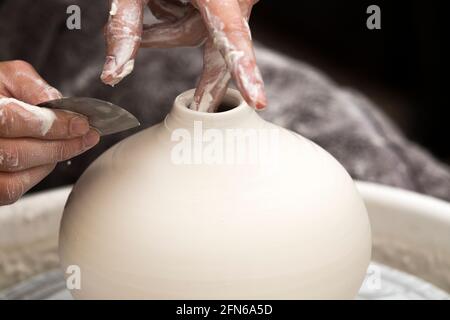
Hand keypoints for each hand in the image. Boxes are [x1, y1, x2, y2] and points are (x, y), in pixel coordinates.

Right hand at [0, 60, 99, 204]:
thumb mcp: (8, 77)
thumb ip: (33, 87)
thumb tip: (62, 106)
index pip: (12, 121)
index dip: (51, 125)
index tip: (81, 124)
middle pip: (16, 154)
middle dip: (60, 146)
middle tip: (86, 137)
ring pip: (14, 178)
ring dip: (51, 161)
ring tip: (74, 144)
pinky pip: (12, 189)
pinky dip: (37, 174)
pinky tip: (49, 157)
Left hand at [101, 0, 265, 111]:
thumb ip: (124, 27)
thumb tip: (114, 75)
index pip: (232, 37)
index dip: (245, 71)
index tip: (259, 100)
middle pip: (222, 50)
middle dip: (205, 80)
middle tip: (198, 107)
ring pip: (206, 35)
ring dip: (172, 33)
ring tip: (149, 15)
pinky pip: (205, 22)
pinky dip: (179, 20)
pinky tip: (161, 5)